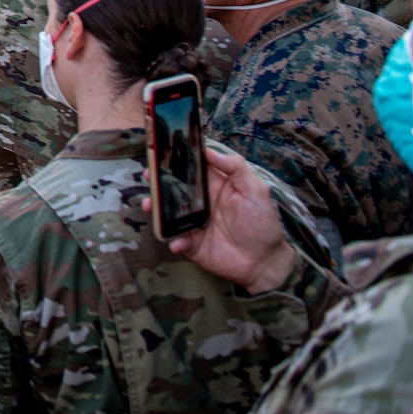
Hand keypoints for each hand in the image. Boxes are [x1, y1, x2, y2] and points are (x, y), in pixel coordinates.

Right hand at [157, 148, 294, 292]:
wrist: (264, 262)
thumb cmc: (263, 224)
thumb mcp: (256, 190)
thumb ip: (235, 168)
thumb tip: (209, 151)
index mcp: (214, 185)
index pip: (191, 167)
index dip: (176, 159)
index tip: (161, 152)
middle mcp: (200, 201)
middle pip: (173, 187)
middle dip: (157, 181)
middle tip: (148, 177)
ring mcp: (193, 222)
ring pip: (167, 211)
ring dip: (156, 208)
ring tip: (151, 206)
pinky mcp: (191, 243)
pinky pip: (175, 238)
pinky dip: (173, 240)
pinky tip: (178, 242)